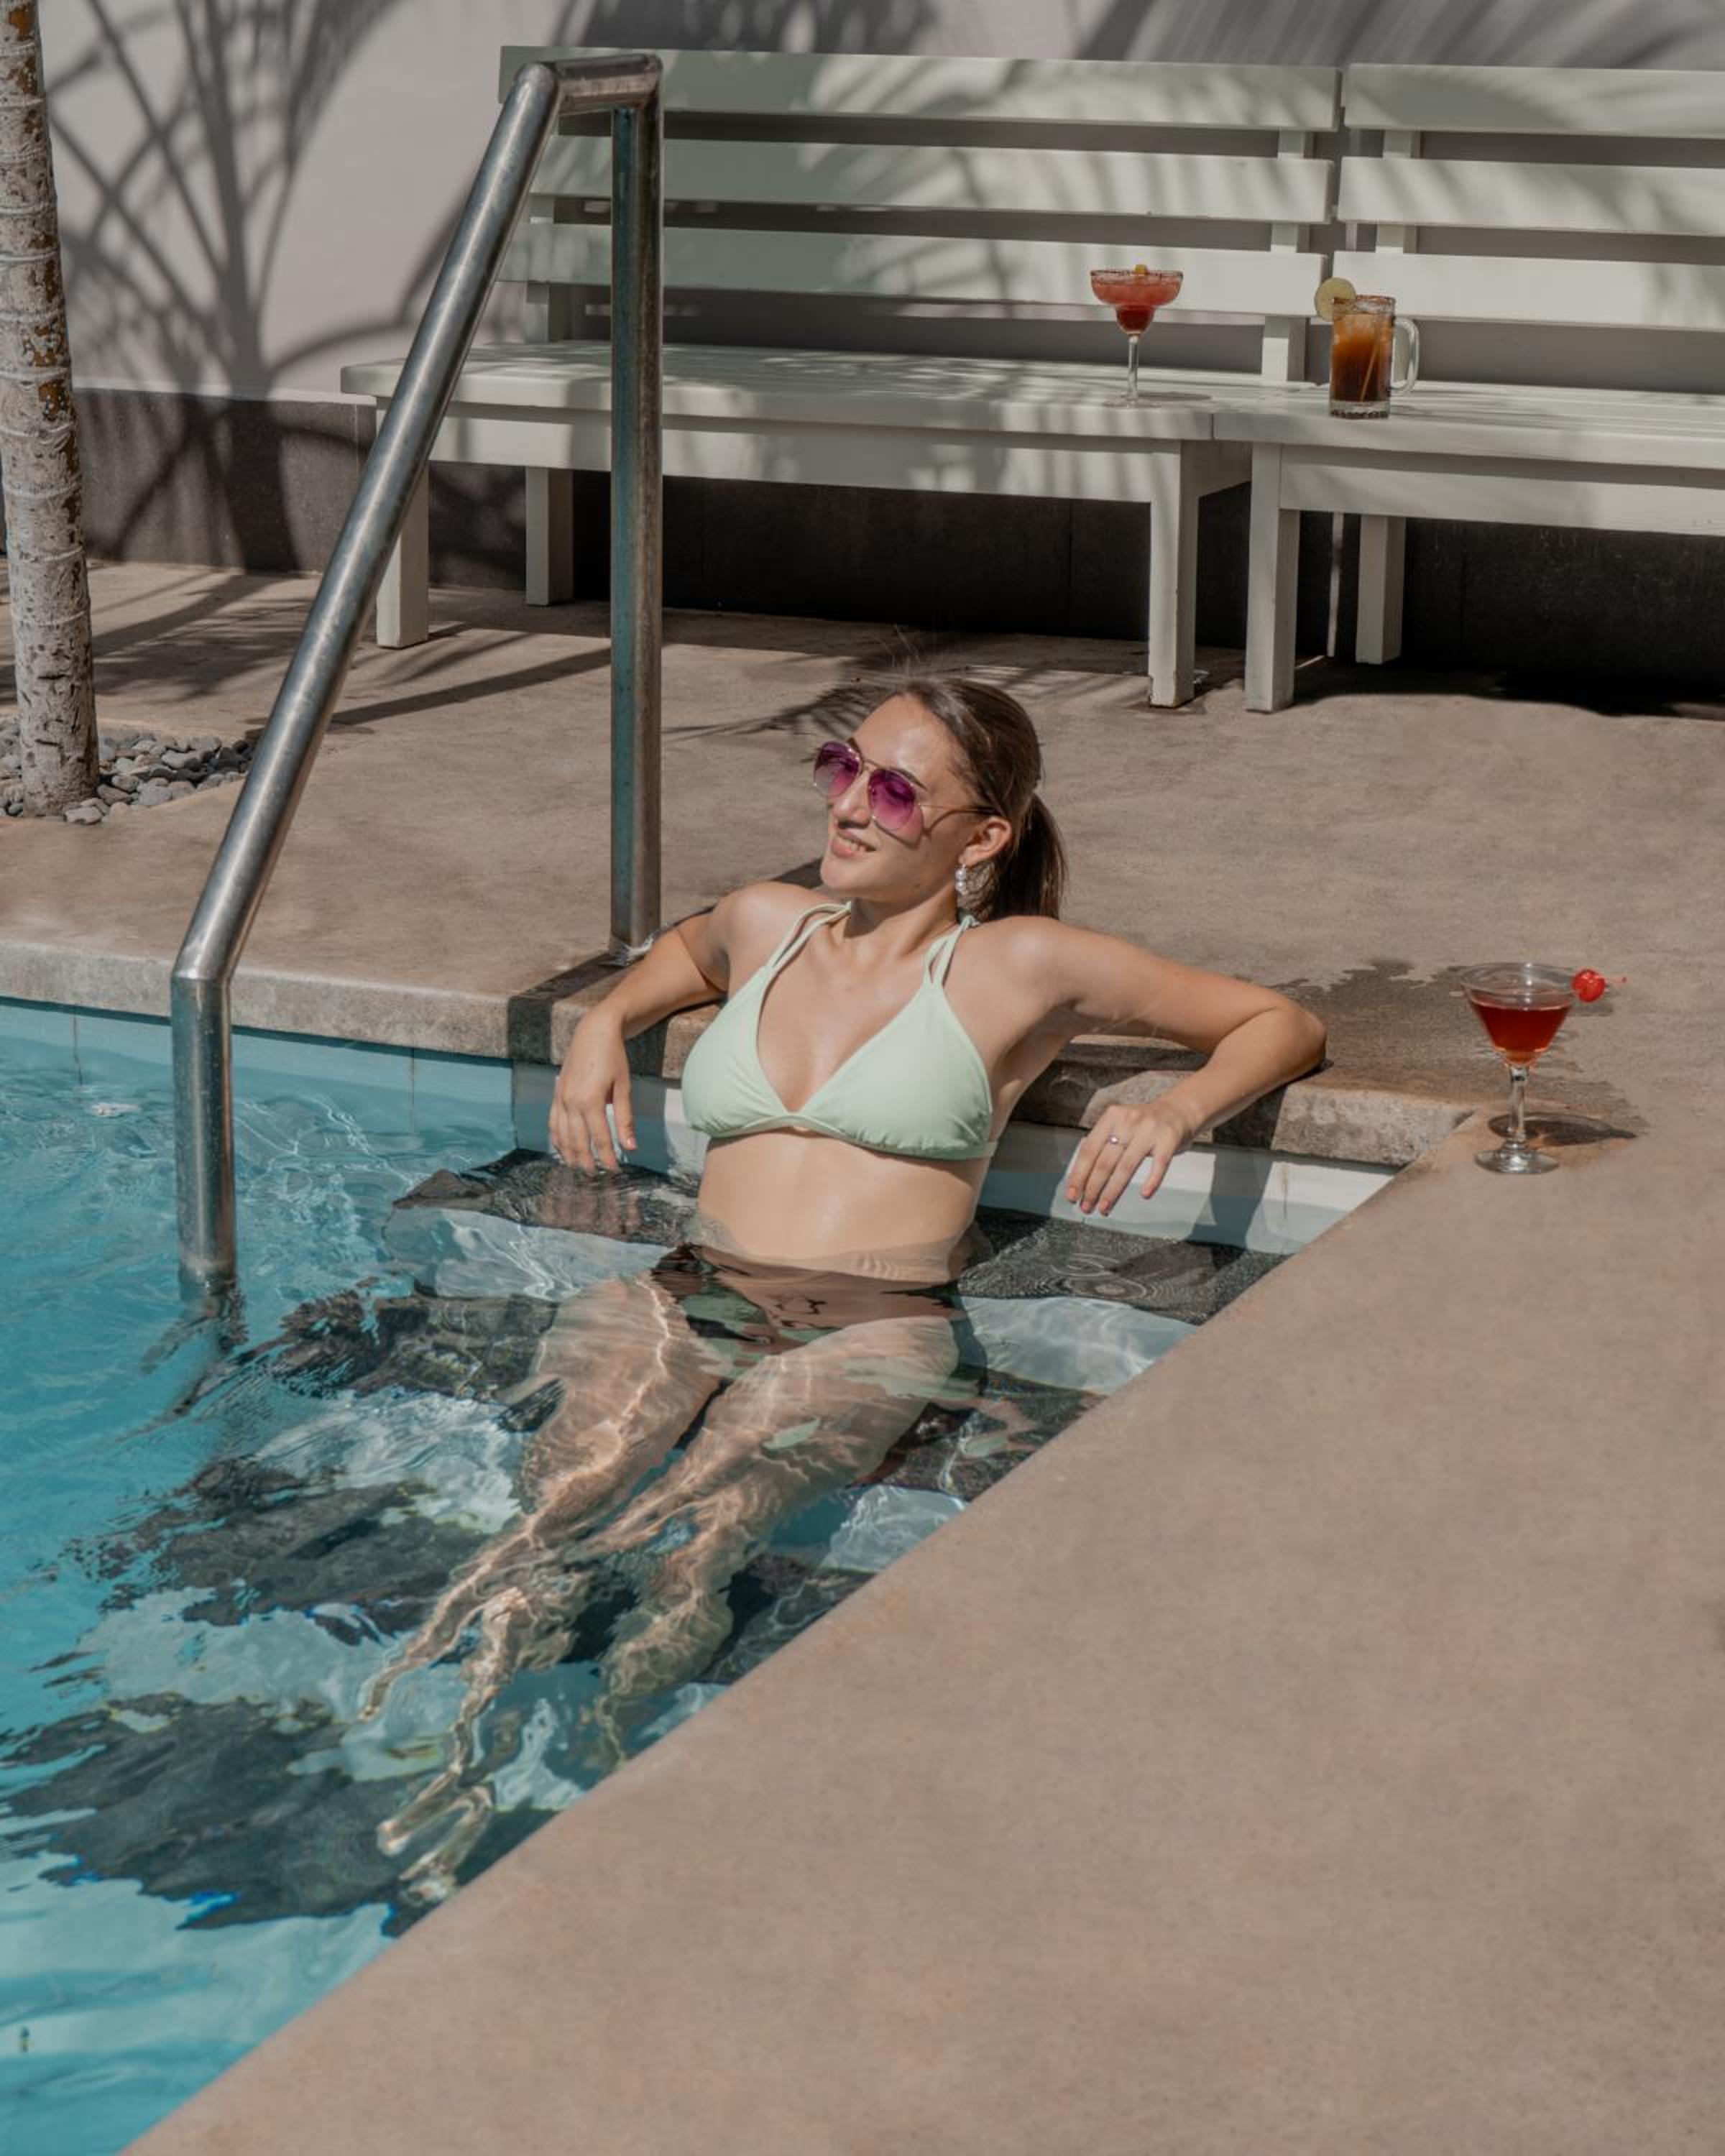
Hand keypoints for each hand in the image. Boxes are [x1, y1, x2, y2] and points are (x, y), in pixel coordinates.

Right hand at [550, 1014, 634, 1171]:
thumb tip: (631, 1147)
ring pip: (561, 1135)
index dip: (607, 1158)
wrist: (594, 1032)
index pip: (599, 1139)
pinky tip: (562, 1149)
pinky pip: (553, 1122)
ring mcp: (560, 1098)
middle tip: (595, 1176)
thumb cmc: (614, 1058)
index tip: (615, 1170)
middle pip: (578, 1141)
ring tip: (578, 1168)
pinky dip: (557, 1139)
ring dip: (569, 1154)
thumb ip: (625, 1119)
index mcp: (590, 1101)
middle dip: (586, 1161)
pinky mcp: (556, 1094)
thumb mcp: (624, 1088)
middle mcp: (571, 1102)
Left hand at [1064, 1100, 1195, 1216]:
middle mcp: (1128, 1122)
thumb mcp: (1120, 1124)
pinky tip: (1145, 1194)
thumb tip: (1081, 1178)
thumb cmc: (1144, 1124)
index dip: (1078, 1175)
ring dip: (1113, 1191)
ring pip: (1126, 1167)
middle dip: (1093, 1188)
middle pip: (1105, 1162)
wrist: (1179, 1110)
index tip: (1072, 1194)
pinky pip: (1159, 1165)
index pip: (1089, 1150)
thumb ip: (1103, 1144)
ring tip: (1105, 1207)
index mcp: (1111, 1117)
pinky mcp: (1169, 1140)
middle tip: (1086, 1206)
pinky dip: (1152, 1181)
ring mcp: (1149, 1131)